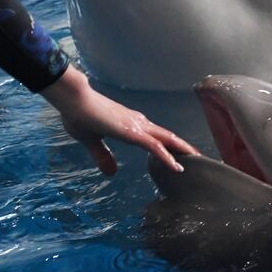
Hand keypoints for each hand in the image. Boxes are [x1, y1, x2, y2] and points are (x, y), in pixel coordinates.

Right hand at [40, 65, 198, 174]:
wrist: (73, 99)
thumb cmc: (79, 114)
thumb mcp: (91, 140)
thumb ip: (102, 155)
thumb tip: (111, 172)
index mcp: (130, 124)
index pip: (155, 136)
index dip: (168, 144)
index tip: (179, 154)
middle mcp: (138, 123)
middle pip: (167, 136)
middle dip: (182, 147)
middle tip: (197, 157)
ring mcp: (137, 127)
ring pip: (166, 140)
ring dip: (182, 151)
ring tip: (197, 160)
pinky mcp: (132, 132)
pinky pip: (155, 147)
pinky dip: (167, 157)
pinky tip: (177, 167)